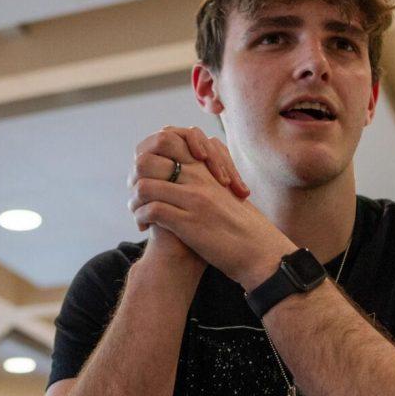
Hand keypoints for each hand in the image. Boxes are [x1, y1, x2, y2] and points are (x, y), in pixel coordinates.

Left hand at [128, 129, 292, 287]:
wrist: (260, 252)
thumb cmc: (243, 227)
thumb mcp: (224, 193)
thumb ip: (204, 180)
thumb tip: (180, 175)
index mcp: (205, 169)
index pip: (167, 143)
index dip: (149, 158)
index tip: (148, 178)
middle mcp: (198, 179)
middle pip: (148, 161)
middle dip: (135, 179)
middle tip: (137, 197)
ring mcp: (193, 199)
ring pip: (144, 186)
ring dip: (134, 202)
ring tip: (138, 215)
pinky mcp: (189, 222)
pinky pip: (152, 210)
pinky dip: (142, 219)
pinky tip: (145, 228)